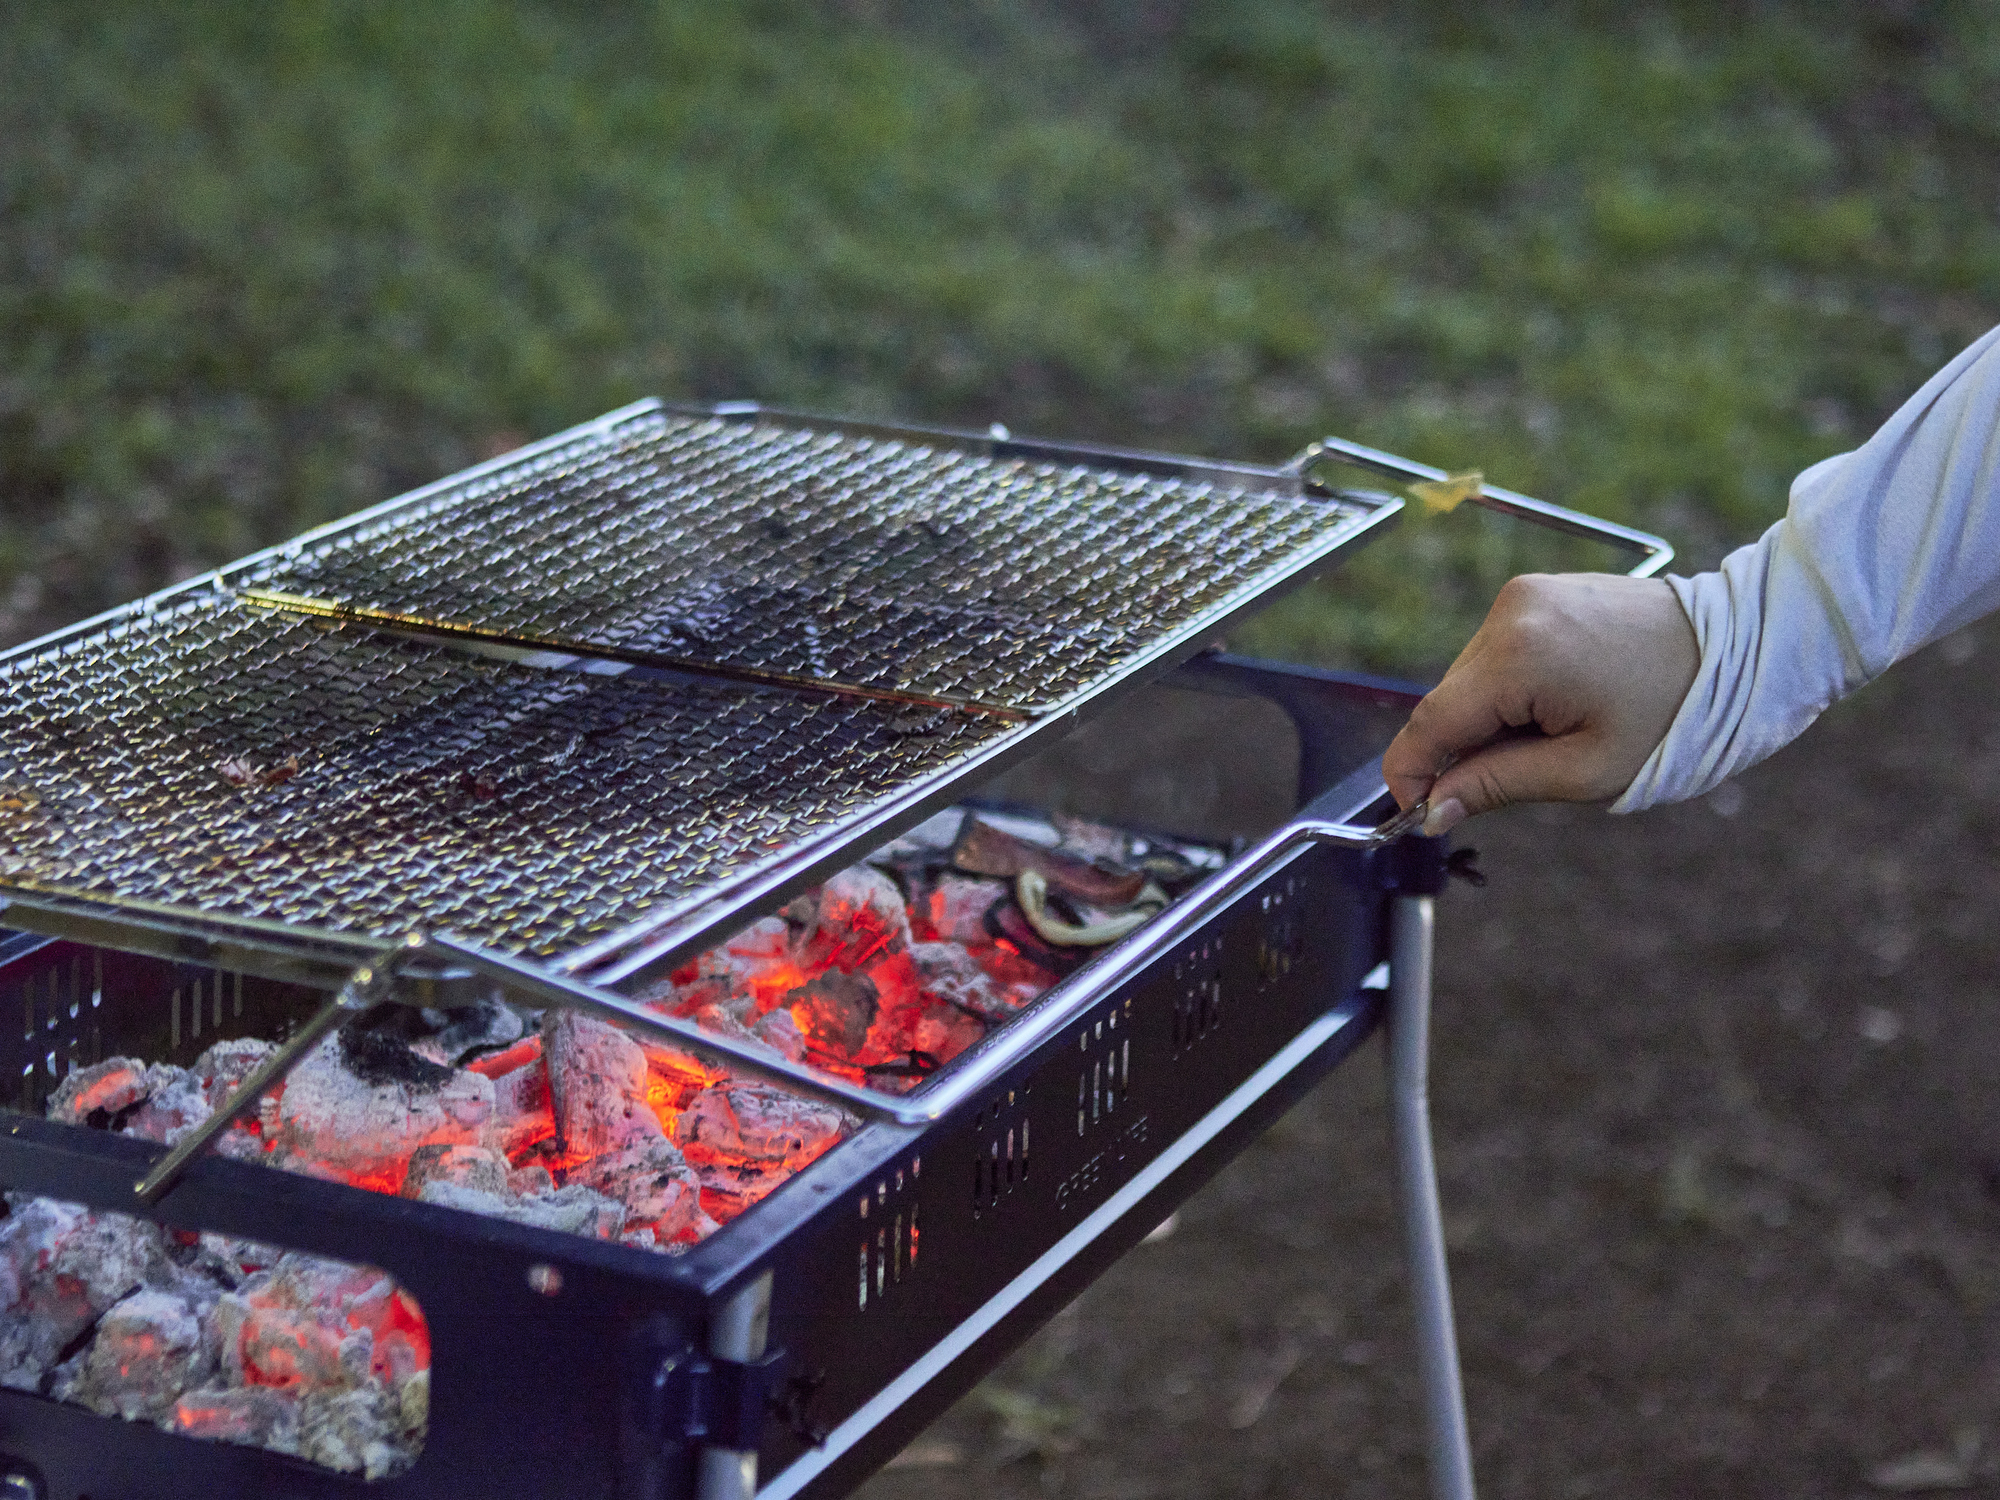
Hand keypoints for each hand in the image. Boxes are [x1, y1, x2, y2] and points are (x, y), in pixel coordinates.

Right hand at [1382, 573, 1698, 833]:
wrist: (1739, 647)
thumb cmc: (1673, 715)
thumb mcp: (1583, 771)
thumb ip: (1495, 787)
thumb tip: (1431, 809)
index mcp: (1518, 656)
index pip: (1431, 723)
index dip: (1410, 773)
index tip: (1413, 813)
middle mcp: (1508, 613)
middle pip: (1449, 701)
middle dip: (1461, 750)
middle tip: (1504, 788)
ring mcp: (1522, 596)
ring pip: (1470, 679)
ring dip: (1489, 718)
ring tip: (1554, 738)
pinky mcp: (1536, 592)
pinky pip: (1496, 653)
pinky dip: (1509, 689)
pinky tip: (1557, 705)